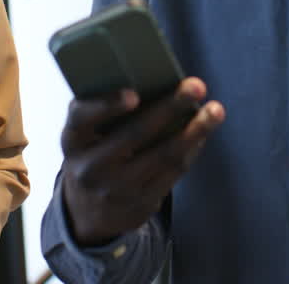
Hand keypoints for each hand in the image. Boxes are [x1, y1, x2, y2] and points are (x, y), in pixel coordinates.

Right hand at [61, 77, 224, 245]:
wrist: (88, 211)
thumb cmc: (94, 151)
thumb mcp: (86, 134)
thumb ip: (107, 108)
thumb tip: (158, 77)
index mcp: (73, 140)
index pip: (82, 118)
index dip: (106, 106)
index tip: (133, 95)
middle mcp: (90, 167)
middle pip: (135, 134)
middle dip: (169, 107)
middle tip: (196, 85)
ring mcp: (116, 189)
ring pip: (163, 155)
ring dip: (195, 130)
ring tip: (215, 110)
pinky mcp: (140, 204)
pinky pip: (173, 172)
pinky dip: (192, 148)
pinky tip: (204, 131)